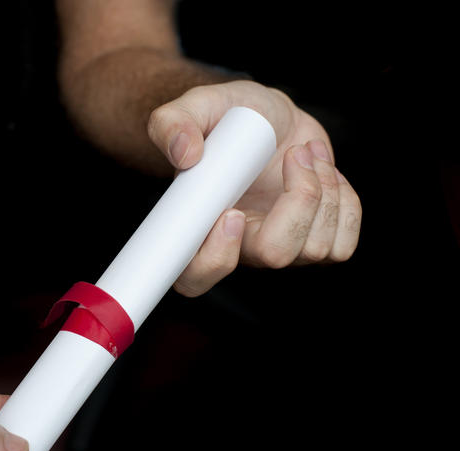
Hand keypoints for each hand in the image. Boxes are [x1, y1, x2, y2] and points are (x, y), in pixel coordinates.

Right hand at [148, 80, 361, 295]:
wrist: (264, 115)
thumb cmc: (225, 117)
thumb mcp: (195, 106)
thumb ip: (173, 124)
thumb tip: (185, 154)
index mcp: (199, 227)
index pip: (194, 277)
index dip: (215, 258)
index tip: (231, 212)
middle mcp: (238, 246)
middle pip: (274, 255)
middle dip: (299, 202)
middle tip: (292, 156)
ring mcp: (279, 248)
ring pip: (316, 247)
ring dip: (323, 188)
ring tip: (304, 152)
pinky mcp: (315, 242)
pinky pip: (342, 245)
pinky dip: (345, 201)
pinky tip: (323, 170)